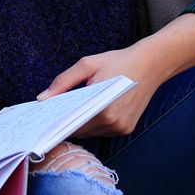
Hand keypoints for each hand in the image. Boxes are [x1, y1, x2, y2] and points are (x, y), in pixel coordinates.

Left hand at [37, 45, 162, 137]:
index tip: (43, 117)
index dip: (56, 121)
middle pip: (80, 130)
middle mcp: (113, 123)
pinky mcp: (126, 129)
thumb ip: (63, 82)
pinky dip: (93, 123)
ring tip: (70, 108)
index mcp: (103, 109)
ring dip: (80, 123)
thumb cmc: (119, 61)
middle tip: (53, 111)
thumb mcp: (87, 65)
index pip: (71, 124)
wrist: (151, 64)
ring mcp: (121, 128)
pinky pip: (102, 131)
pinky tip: (89, 109)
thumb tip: (43, 98)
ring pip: (90, 133)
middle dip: (67, 121)